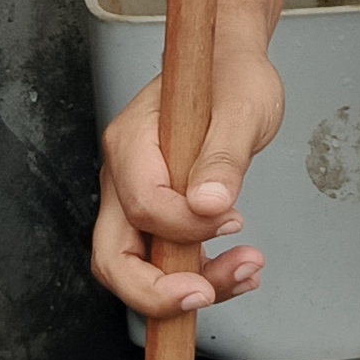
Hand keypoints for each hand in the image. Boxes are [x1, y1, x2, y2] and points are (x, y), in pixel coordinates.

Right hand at [90, 46, 284, 319]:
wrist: (230, 65)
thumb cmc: (230, 75)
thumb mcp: (242, 108)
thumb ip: (224, 157)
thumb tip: (208, 203)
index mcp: (132, 143)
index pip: (143, 205)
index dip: (185, 227)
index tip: (232, 220)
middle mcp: (124, 176)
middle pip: (113, 255)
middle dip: (156, 290)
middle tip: (206, 294)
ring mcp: (135, 198)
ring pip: (136, 267)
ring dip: (185, 285)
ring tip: (246, 271)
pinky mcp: (157, 213)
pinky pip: (163, 260)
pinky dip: (197, 273)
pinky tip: (237, 268)